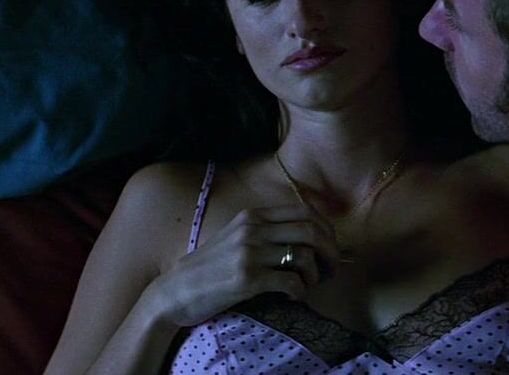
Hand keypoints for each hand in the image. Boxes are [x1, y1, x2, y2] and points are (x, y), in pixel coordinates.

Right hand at [148, 204, 338, 326]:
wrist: (176, 291)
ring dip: (314, 275)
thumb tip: (311, 236)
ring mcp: (249, 253)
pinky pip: (291, 282)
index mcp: (253, 215)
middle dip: (331, 252)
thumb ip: (268, 231)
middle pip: (311, 232)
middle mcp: (253, 229)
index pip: (306, 212)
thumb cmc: (211, 267)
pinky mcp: (247, 279)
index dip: (327, 231)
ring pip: (304, 257)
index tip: (332, 248)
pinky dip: (300, 291)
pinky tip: (293, 296)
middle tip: (331, 270)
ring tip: (307, 285)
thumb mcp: (238, 236)